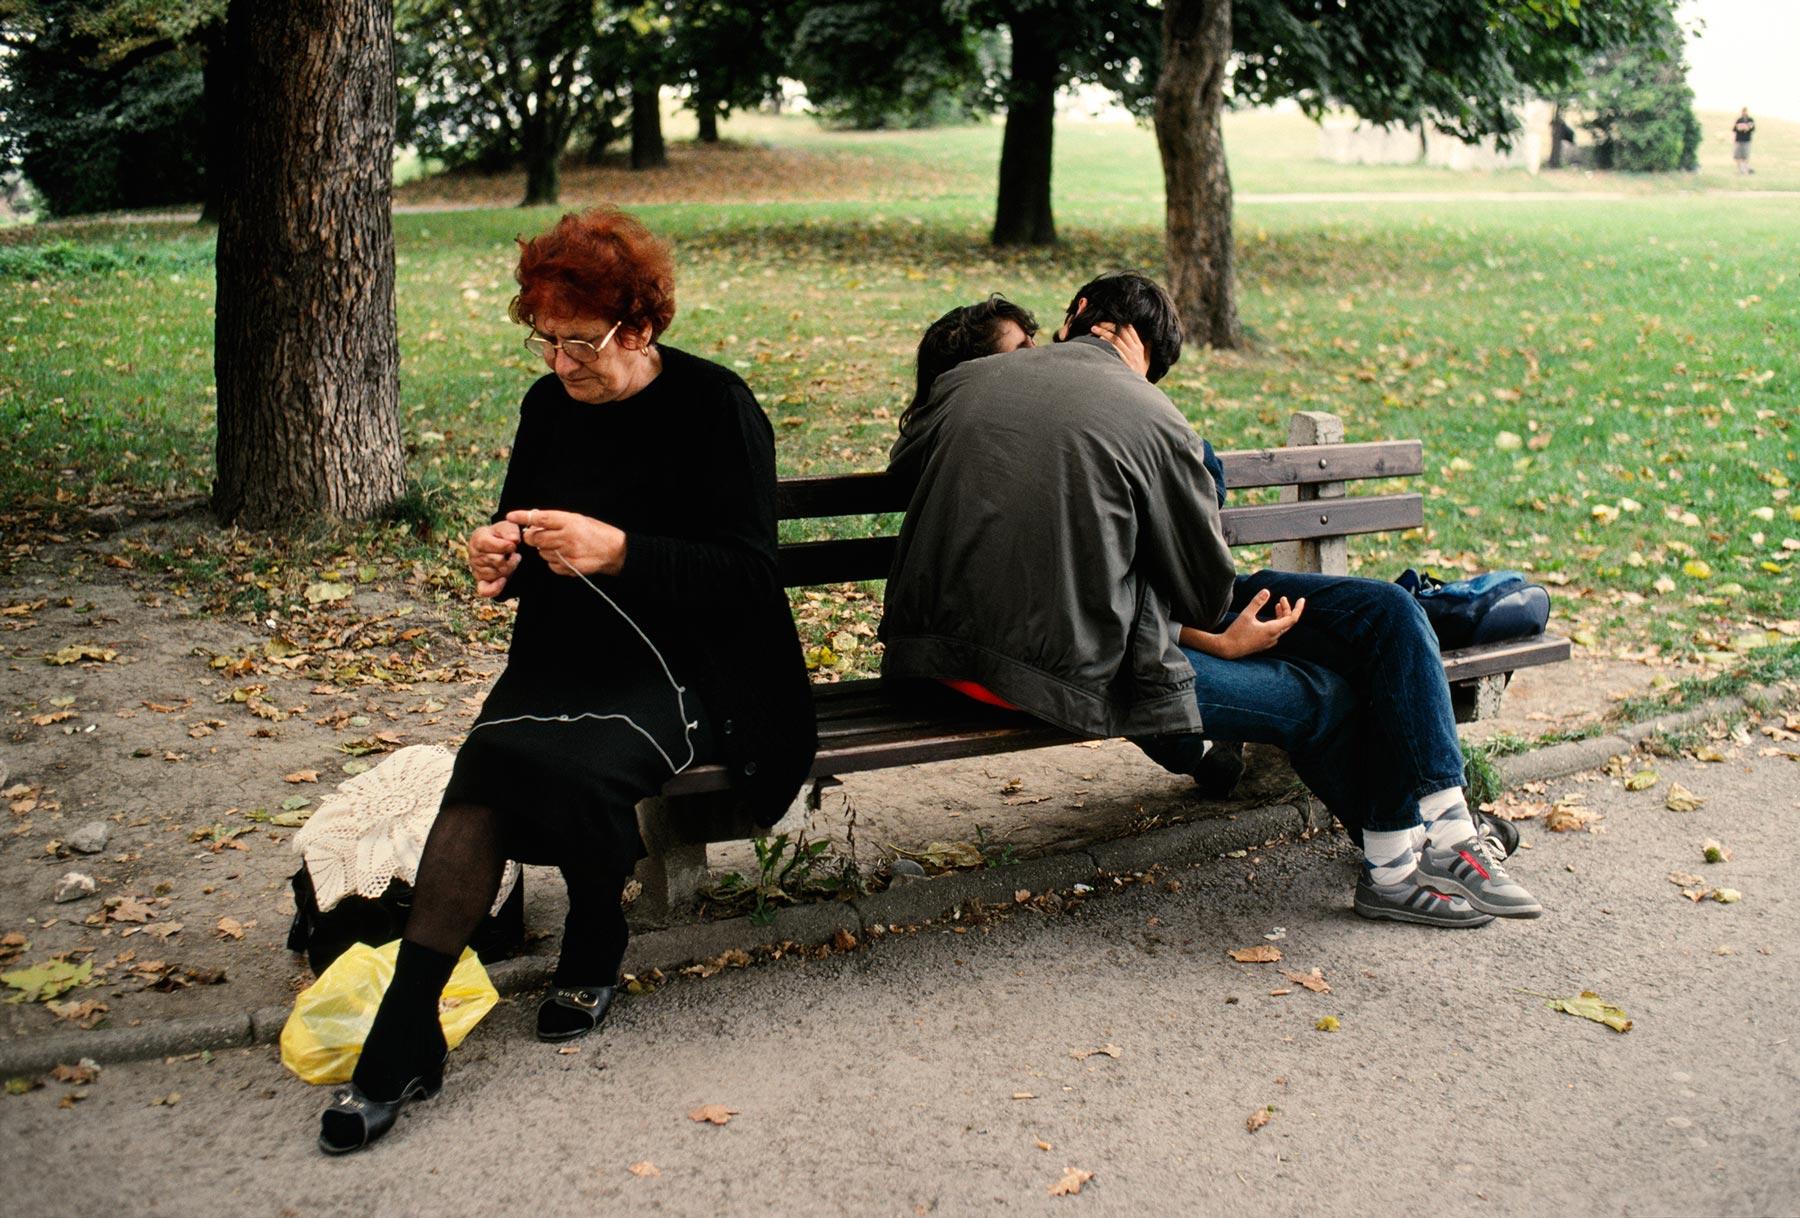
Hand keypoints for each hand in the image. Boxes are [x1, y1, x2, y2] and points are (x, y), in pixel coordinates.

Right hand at [468, 521, 522, 597]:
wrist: (499, 544)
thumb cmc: (503, 535)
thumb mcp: (508, 527)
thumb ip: (511, 531)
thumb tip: (514, 540)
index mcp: (478, 538)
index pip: (487, 544)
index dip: (504, 546)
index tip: (514, 545)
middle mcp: (473, 554)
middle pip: (495, 561)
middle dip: (510, 559)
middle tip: (516, 555)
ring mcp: (475, 568)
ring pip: (495, 574)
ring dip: (508, 569)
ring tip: (511, 561)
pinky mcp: (480, 581)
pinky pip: (485, 590)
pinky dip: (495, 588)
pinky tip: (503, 581)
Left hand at [503, 509, 626, 577]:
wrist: (615, 550)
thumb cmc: (596, 532)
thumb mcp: (578, 519)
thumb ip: (557, 520)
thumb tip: (534, 520)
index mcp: (569, 521)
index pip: (540, 518)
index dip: (523, 516)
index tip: (510, 516)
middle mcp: (567, 537)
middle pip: (535, 538)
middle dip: (532, 537)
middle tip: (537, 535)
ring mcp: (568, 553)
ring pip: (542, 552)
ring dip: (544, 549)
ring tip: (559, 546)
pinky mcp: (569, 567)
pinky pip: (551, 564)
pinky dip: (553, 561)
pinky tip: (565, 556)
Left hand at [1090, 321, 1148, 378]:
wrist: (1137, 391)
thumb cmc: (1138, 376)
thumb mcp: (1146, 362)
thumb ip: (1146, 350)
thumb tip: (1149, 338)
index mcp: (1140, 347)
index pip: (1130, 329)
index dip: (1118, 322)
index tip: (1107, 320)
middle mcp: (1136, 350)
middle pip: (1122, 331)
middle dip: (1108, 325)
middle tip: (1096, 323)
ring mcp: (1130, 357)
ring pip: (1116, 338)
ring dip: (1104, 331)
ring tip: (1093, 328)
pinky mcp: (1124, 363)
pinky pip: (1114, 349)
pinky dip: (1106, 342)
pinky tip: (1098, 339)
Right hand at [1181, 589, 1304, 659]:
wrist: (1227, 649)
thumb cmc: (1236, 632)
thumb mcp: (1246, 614)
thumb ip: (1257, 602)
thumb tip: (1267, 591)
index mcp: (1272, 630)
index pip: (1292, 618)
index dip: (1298, 608)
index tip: (1302, 599)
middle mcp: (1273, 637)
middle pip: (1287, 622)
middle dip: (1287, 609)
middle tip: (1283, 598)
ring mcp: (1269, 642)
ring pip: (1282, 627)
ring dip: (1281, 615)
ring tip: (1277, 605)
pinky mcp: (1264, 644)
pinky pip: (1276, 632)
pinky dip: (1276, 622)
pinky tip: (1270, 618)